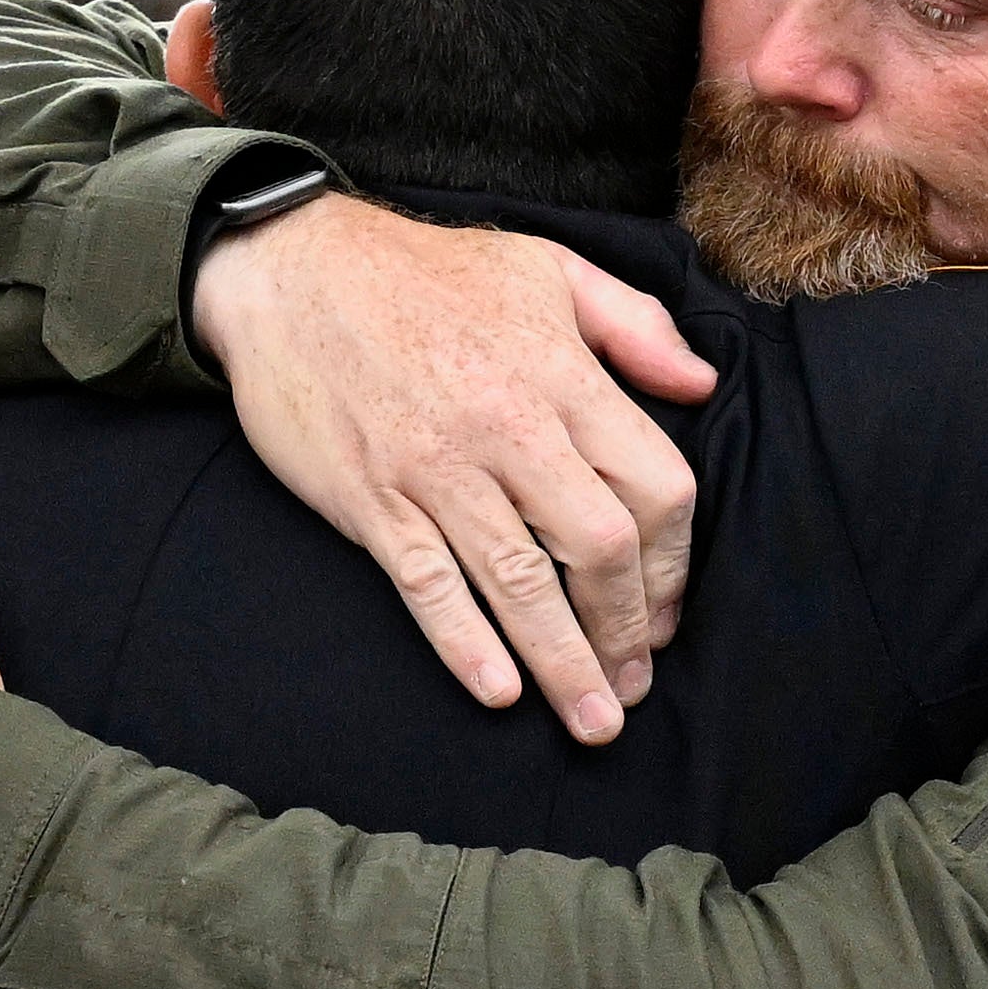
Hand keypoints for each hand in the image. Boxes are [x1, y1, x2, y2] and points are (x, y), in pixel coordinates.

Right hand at [188, 194, 712, 743]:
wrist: (288, 268)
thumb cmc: (426, 273)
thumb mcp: (547, 269)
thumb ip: (633, 325)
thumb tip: (699, 384)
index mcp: (563, 379)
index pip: (655, 487)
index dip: (675, 563)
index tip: (671, 612)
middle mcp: (509, 429)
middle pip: (599, 549)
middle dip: (628, 630)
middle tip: (636, 685)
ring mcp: (437, 469)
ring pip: (520, 582)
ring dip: (565, 662)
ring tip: (594, 720)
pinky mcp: (372, 499)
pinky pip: (428, 584)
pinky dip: (465, 642)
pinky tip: (499, 691)